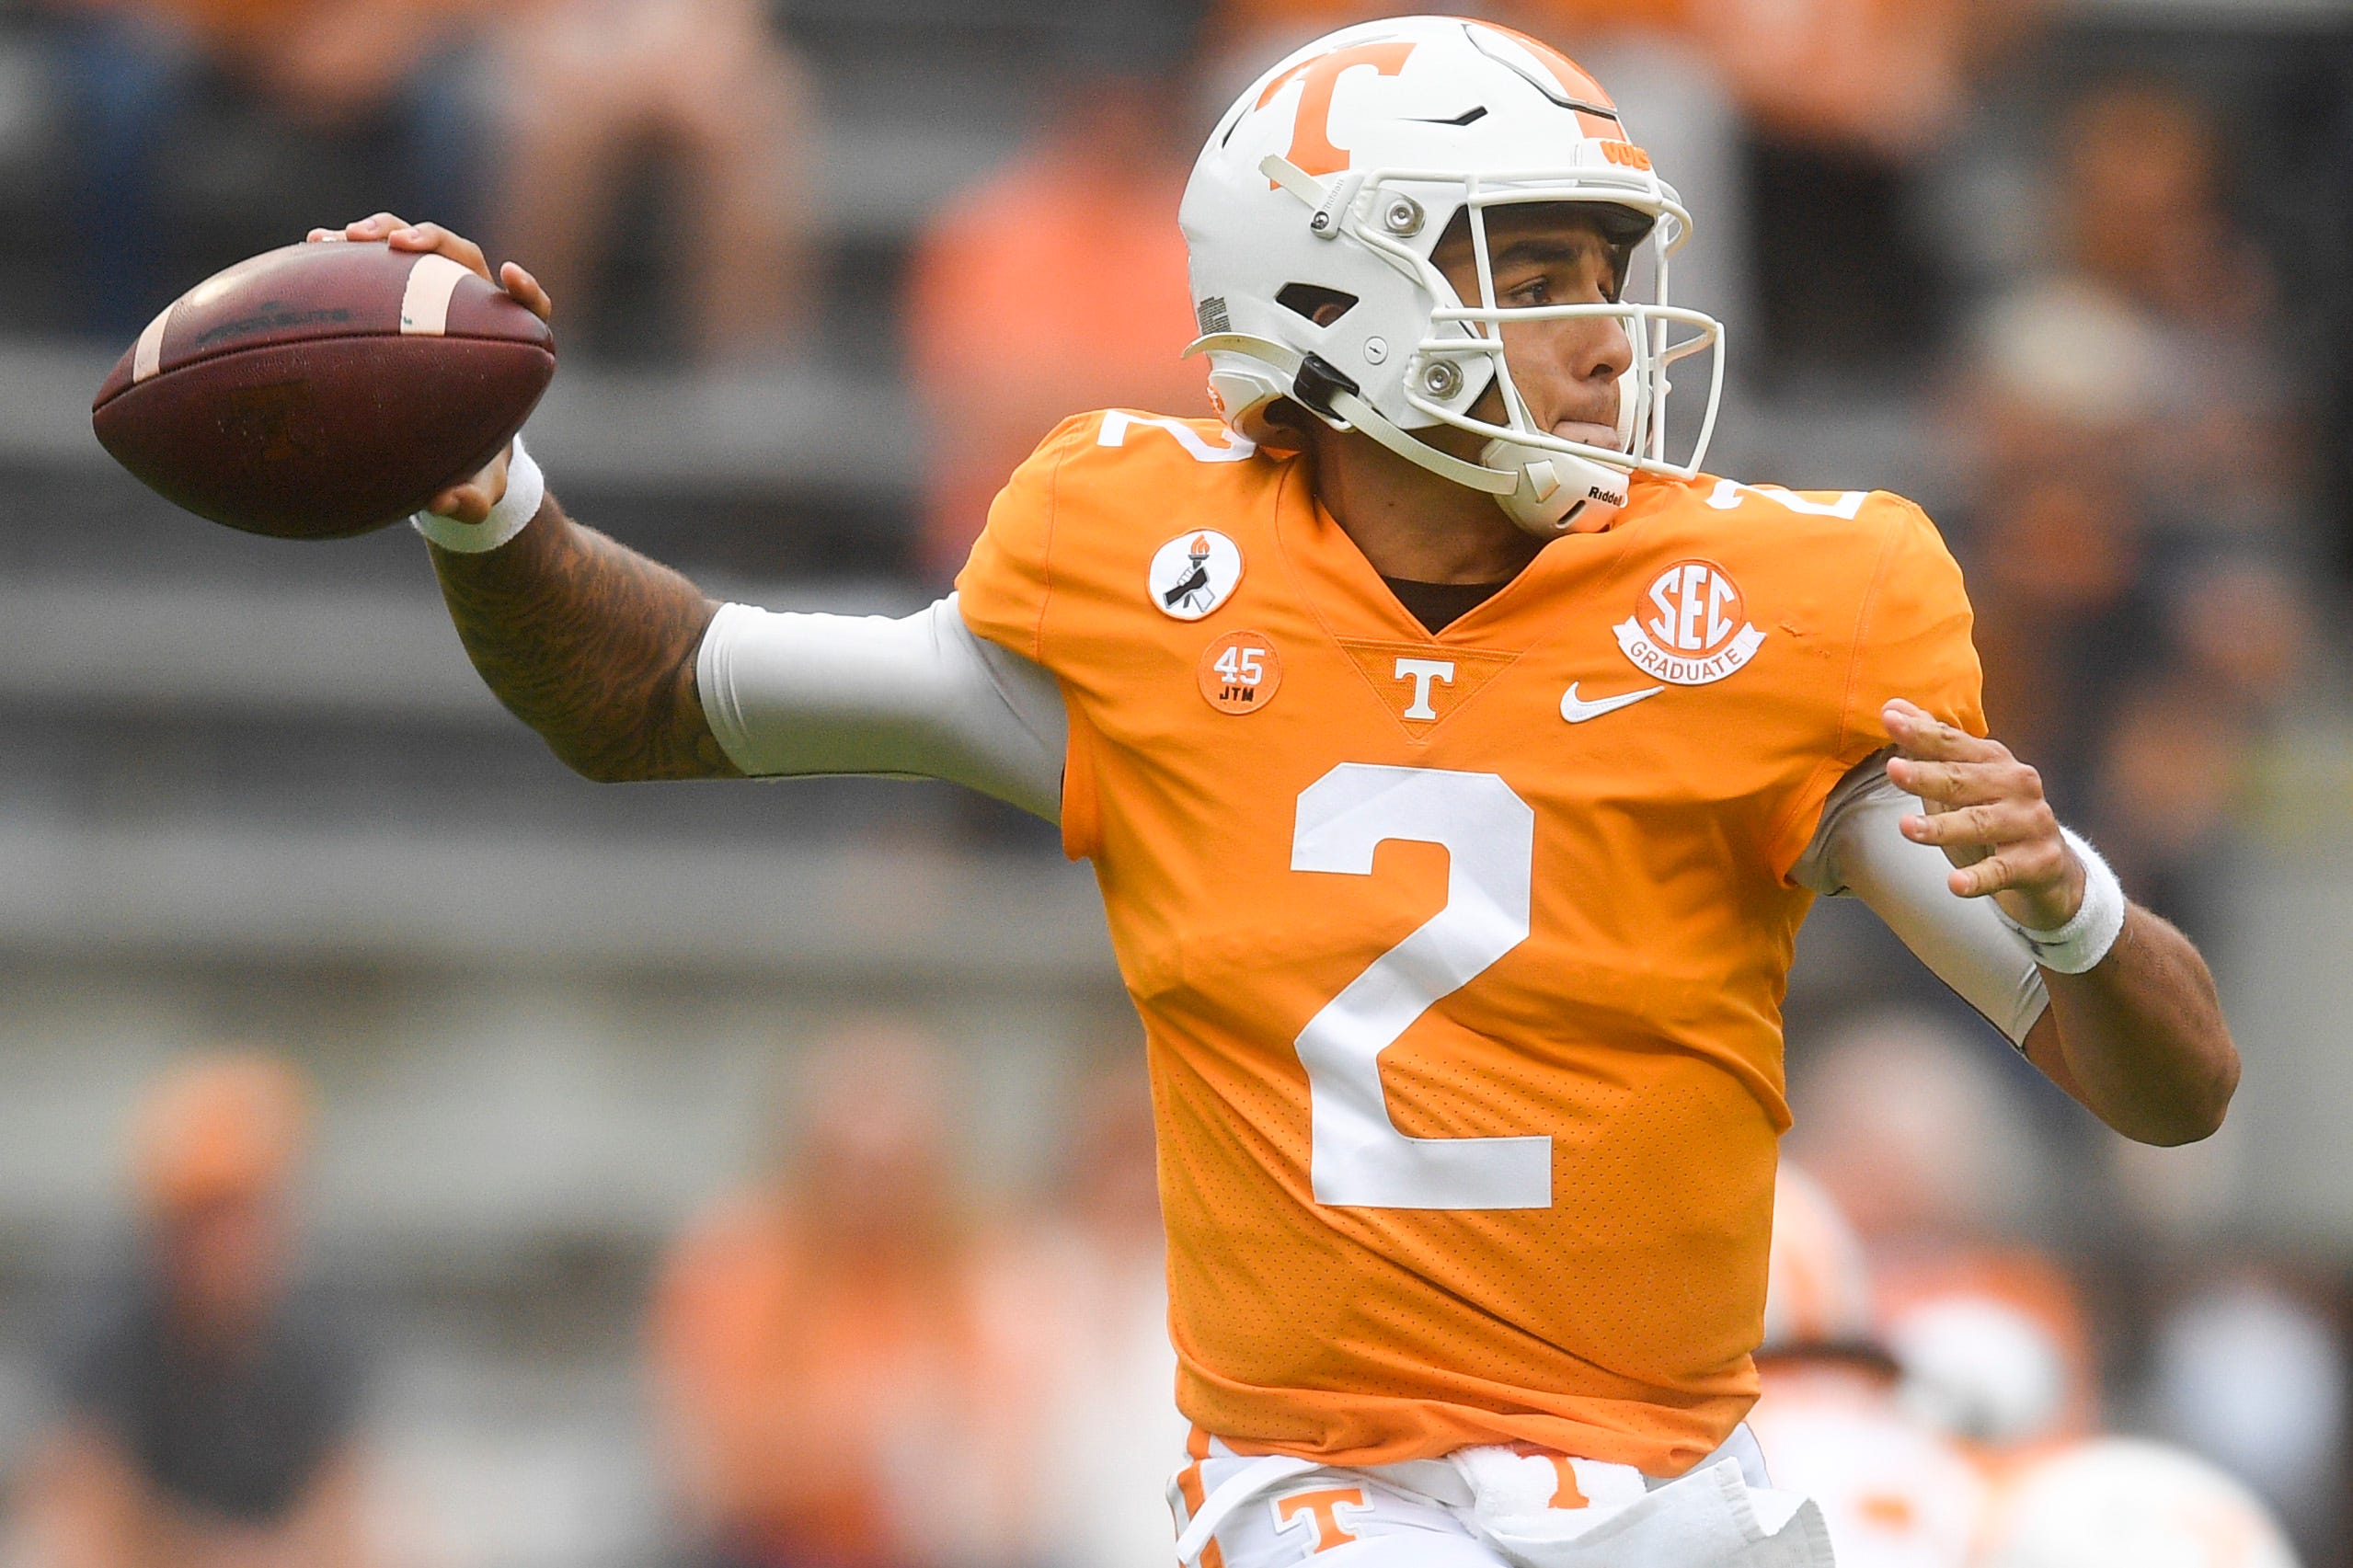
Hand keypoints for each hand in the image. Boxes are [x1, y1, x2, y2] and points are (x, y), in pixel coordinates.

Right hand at [307, 213, 552, 520]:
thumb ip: (470, 499)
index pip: (530, 310)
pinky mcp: (395, 293)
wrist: (440, 451)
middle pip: (464, 259)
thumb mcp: (473, 490)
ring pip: (415, 250)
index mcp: (507, 351)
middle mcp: (473, 312)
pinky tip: (311, 245)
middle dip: (434, 242)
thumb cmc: (467, 466)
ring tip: (342, 237)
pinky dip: (347, 251)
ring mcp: (433, 297)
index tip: (510, 278)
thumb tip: (448, 503)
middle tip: (398, 245)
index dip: (526, 291)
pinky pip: (373, 264)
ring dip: (383, 231)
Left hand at [1882, 698, 2086, 930]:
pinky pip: (2002, 871)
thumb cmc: (1993, 816)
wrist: (2050, 867)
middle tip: (1893, 771)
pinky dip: (1979, 878)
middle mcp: (2016, 785)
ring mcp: (2029, 823)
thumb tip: (1893, 706)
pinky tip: (1955, 884)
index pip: (1952, 744)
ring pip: (1980, 824)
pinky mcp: (2037, 862)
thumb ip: (1931, 745)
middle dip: (1927, 775)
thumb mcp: (1962, 780)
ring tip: (1907, 828)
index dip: (1922, 731)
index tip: (1889, 718)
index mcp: (1994, 761)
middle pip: (1963, 780)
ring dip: (1942, 826)